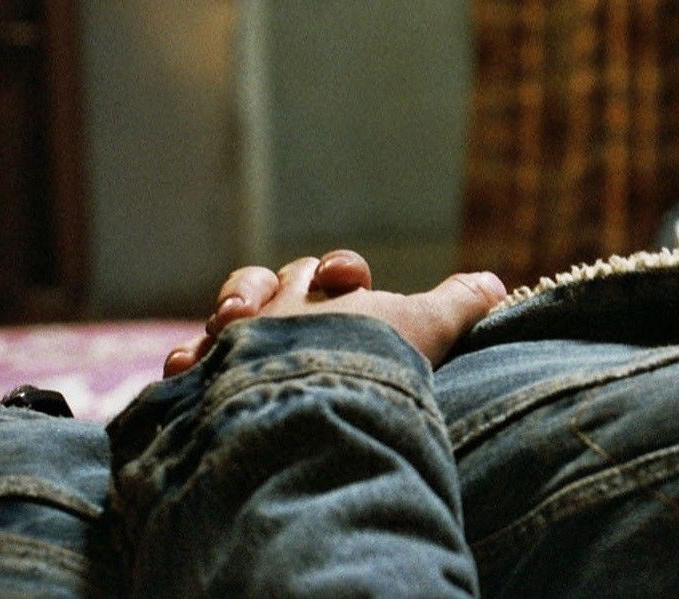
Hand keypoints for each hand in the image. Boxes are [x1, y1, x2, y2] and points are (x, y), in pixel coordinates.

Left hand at [164, 250, 505, 376]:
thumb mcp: (427, 328)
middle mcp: (276, 313)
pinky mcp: (199, 389)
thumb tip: (496, 283)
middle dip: (276, 295)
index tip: (341, 281)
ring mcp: (234, 349)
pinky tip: (188, 376)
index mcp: (327, 294)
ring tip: (227, 340)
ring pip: (224, 321)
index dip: (339, 273)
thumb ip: (458, 304)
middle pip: (270, 285)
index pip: (329, 272)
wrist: (308, 405)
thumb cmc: (371, 363)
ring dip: (227, 328)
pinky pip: (182, 370)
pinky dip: (187, 371)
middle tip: (280, 317)